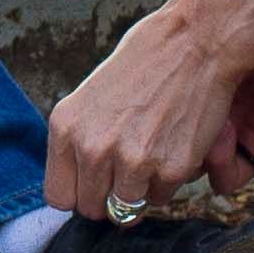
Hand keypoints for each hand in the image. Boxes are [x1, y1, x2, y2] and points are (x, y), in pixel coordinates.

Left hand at [45, 5, 253, 220]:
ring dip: (139, 191)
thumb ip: (79, 139)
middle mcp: (93, 148)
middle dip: (109, 195)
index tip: (92, 183)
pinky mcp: (170, 170)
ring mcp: (131, 162)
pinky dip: (168, 181)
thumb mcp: (91, 96)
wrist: (195, 43)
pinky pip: (162, 198)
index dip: (78, 192)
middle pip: (92, 209)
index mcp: (66, 127)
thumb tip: (79, 181)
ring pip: (126, 209)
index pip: (58, 196)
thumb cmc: (145, 62)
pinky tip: (171, 146)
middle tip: (126, 168)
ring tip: (150, 154)